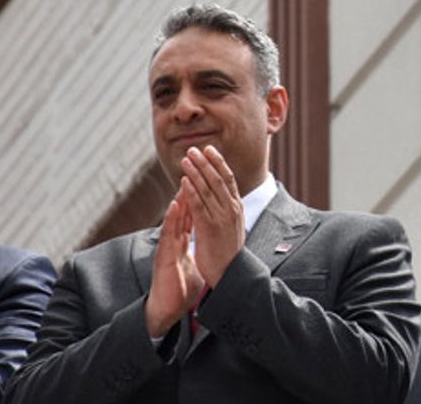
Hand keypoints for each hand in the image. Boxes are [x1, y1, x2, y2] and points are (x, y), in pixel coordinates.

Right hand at [144, 190, 204, 336]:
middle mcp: (175, 242)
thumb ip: (198, 254)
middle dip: (190, 193)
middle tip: (196, 173)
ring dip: (179, 200)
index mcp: (183, 244)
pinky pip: (167, 235)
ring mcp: (168, 248)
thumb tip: (208, 248)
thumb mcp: (194, 267)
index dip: (200, 201)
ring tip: (184, 180)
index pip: (193, 217)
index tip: (208, 183)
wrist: (167, 310)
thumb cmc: (181, 290)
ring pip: (174, 220)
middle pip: (183, 214)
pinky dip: (171, 220)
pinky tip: (173, 207)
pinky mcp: (163, 257)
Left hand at [180, 146, 245, 285]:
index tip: (209, 150)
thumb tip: (222, 199)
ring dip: (196, 171)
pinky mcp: (209, 227)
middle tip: (194, 148)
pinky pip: (199, 205)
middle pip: (218, 179)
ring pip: (207, 188)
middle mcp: (231, 209)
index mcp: (236, 208)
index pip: (228, 179)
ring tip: (185, 158)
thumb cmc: (228, 253)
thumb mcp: (232, 228)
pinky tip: (183, 180)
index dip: (219, 163)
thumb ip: (227, 212)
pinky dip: (191, 190)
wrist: (230, 273)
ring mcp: (221, 217)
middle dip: (206, 162)